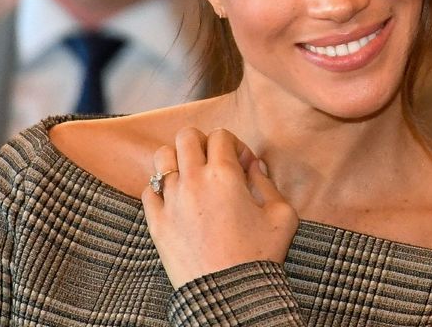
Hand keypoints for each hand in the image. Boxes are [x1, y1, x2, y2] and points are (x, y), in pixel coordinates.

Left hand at [142, 127, 298, 287]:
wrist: (229, 296)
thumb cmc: (260, 256)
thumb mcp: (283, 216)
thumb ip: (269, 183)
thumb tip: (255, 166)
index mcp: (225, 175)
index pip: (221, 136)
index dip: (235, 145)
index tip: (243, 166)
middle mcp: (194, 181)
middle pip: (186, 136)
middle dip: (202, 143)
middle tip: (214, 163)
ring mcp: (171, 201)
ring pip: (162, 157)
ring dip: (178, 160)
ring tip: (191, 177)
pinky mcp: (156, 222)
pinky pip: (148, 189)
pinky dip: (161, 188)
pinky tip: (176, 200)